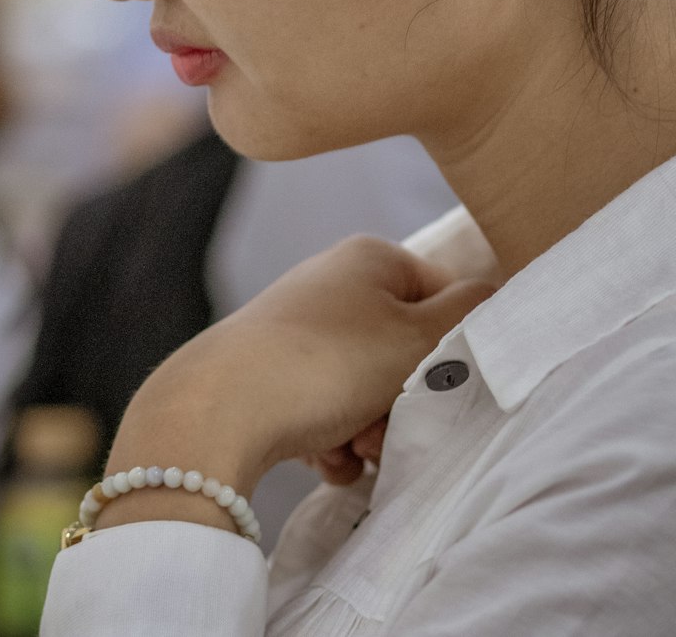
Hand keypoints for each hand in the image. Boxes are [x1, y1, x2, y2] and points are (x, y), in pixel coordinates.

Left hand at [98, 234, 492, 531]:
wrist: (218, 410)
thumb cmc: (327, 364)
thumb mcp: (418, 338)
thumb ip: (470, 315)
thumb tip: (494, 292)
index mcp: (372, 257)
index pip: (448, 298)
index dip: (453, 350)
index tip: (441, 386)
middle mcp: (334, 283)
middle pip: (405, 352)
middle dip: (405, 403)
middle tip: (386, 429)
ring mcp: (300, 329)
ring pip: (368, 389)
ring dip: (372, 429)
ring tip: (351, 447)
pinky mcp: (272, 373)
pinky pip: (327, 411)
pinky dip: (334, 440)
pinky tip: (322, 455)